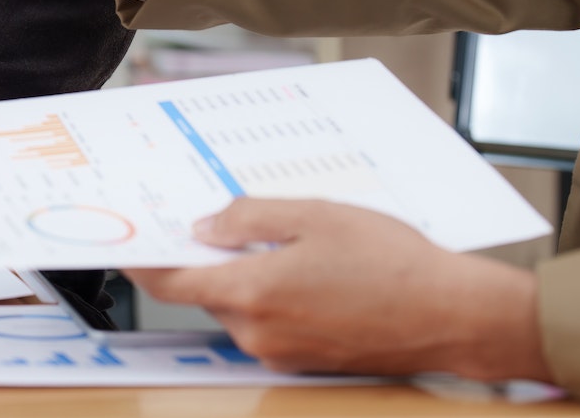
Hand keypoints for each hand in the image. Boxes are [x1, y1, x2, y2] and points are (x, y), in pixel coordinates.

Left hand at [125, 199, 551, 381]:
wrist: (455, 315)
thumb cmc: (394, 263)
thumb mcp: (314, 216)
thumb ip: (248, 218)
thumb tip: (203, 228)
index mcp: (252, 293)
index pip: (170, 285)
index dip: (142, 264)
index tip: (124, 245)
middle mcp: (258, 332)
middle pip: (207, 293)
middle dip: (210, 260)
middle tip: (224, 224)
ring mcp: (282, 354)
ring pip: (241, 308)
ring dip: (249, 278)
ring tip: (291, 245)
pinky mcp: (306, 363)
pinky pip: (270, 325)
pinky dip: (275, 298)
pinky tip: (311, 274)